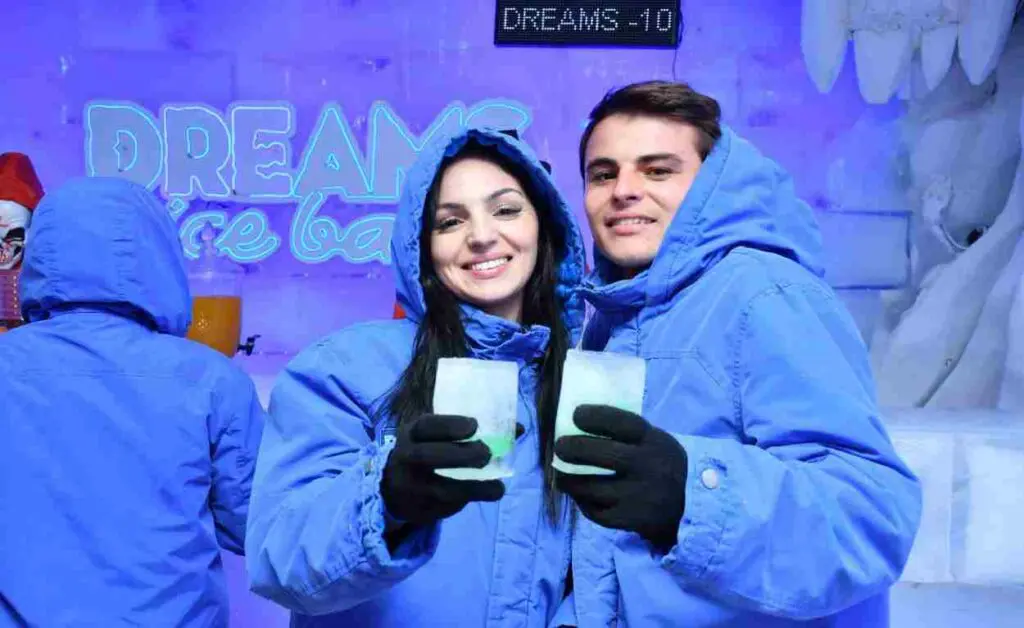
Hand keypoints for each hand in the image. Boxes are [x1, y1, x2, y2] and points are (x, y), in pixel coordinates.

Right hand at [381, 414, 504, 525]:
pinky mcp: (421, 509)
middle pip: (429, 456)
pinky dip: (470, 500)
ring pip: (442, 489)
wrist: (392, 488)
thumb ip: (469, 431)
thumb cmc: (424, 451)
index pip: (426, 426)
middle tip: (486, 454)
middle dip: (461, 455)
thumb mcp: (435, 436)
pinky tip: (486, 494)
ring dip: (474, 488)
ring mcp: (412, 487)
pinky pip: (447, 506)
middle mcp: (407, 458)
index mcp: (411, 434)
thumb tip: (518, 428)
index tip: (474, 425)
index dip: (450, 425)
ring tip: (497, 488)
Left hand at [555, 405, 686, 550]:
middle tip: (560, 446)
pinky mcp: (632, 520)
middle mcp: (648, 467)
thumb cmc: (661, 464)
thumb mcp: (655, 442)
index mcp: (655, 442)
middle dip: (573, 448)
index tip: (576, 414)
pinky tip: (580, 496)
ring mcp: (640, 496)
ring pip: (592, 487)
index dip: (595, 416)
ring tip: (561, 476)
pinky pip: (597, 512)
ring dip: (569, 480)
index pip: (621, 423)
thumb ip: (626, 434)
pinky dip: (584, 503)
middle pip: (602, 454)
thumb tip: (578, 422)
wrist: (692, 506)